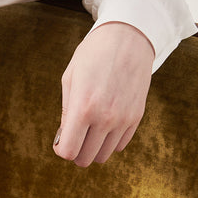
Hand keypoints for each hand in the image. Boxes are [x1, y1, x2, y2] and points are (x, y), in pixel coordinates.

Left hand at [53, 22, 154, 167]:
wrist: (128, 38)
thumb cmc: (93, 55)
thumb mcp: (70, 80)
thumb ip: (67, 113)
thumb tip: (64, 140)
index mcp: (84, 108)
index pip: (68, 152)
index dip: (61, 149)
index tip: (61, 139)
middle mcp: (105, 118)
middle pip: (85, 158)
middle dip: (76, 151)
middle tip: (74, 134)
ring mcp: (123, 119)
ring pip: (103, 155)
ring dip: (93, 146)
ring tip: (89, 128)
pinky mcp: (136, 117)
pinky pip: (120, 145)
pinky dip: (109, 140)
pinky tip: (105, 122)